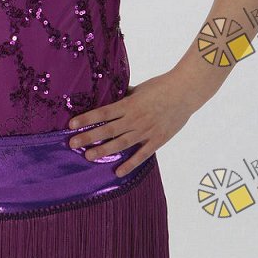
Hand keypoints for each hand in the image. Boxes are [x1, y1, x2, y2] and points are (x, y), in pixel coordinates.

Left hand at [67, 74, 194, 176]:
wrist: (185, 91)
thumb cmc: (162, 86)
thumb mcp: (139, 88)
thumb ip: (125, 96)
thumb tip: (111, 96)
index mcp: (129, 104)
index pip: (103, 113)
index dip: (87, 119)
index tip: (71, 125)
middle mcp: (135, 118)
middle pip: (108, 130)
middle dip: (89, 137)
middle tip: (72, 144)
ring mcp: (146, 130)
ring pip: (121, 143)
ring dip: (104, 150)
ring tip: (88, 156)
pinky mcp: (158, 139)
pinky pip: (142, 154)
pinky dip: (130, 164)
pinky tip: (118, 172)